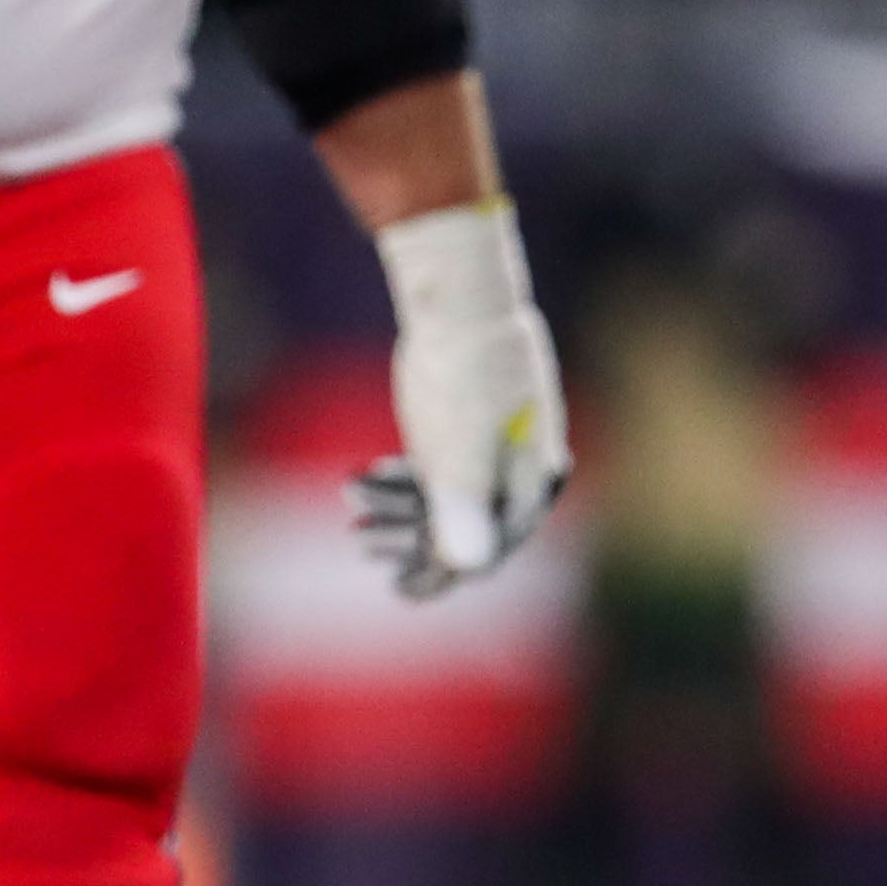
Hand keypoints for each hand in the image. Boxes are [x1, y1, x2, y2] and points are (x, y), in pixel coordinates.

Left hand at [356, 196, 567, 596]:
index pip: (495, 546)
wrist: (458, 298)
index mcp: (533, 480)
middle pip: (468, 533)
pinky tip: (357, 484)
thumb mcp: (460, 445)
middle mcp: (518, 473)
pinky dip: (398, 489)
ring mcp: (488, 454)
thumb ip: (461, 508)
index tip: (404, 587)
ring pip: (445, 507)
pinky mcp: (459, 436)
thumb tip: (463, 569)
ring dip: (398, 518)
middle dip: (414, 545)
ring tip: (353, 522)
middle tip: (364, 545)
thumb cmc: (466, 370)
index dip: (449, 569)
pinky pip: (432, 480)